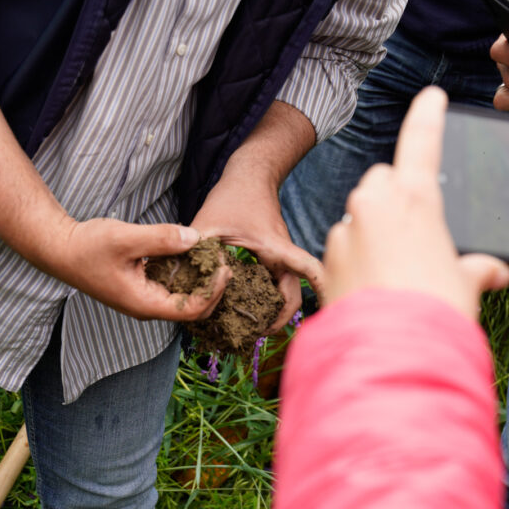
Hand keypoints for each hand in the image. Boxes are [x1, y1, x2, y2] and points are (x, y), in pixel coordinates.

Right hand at [56, 218, 230, 319]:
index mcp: (145, 304)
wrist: (60, 249)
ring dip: (201, 279)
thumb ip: (162, 239)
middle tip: (225, 260)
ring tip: (213, 255)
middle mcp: (146, 307)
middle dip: (213, 287)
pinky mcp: (141, 286)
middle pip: (193, 308)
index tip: (225, 266)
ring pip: (183, 296)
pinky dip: (185, 272)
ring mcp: (143, 298)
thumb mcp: (127, 238)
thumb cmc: (88, 246)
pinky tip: (192, 252)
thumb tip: (195, 239)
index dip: (214, 291)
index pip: (193, 309)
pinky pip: (171, 285)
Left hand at [191, 166, 322, 333]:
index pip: (309, 271)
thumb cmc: (234, 195)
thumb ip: (195, 249)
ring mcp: (279, 257)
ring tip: (249, 325)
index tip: (328, 312)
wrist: (250, 175)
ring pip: (285, 291)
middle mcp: (282, 255)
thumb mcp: (208, 222)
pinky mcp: (272, 256)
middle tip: (258, 333)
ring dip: (273, 310)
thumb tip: (181, 277)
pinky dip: (265, 297)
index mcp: (276, 248)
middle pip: (293, 295)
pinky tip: (246, 305)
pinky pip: (275, 283)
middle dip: (281, 319)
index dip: (321, 292)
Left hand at [323, 87, 508, 318]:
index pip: (421, 145)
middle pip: (381, 183)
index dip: (427, 119)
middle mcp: (374, 206)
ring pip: (359, 219)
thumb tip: (491, 272)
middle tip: (415, 236)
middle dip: (393, 199)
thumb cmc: (435, 313)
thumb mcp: (465, 286)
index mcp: (415, 200)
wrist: (390, 355)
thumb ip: (474, 269)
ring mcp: (345, 232)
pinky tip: (372, 294)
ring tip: (396, 279)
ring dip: (374, 236)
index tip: (431, 96)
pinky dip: (356, 265)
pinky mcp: (325, 261)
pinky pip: (343, 251)